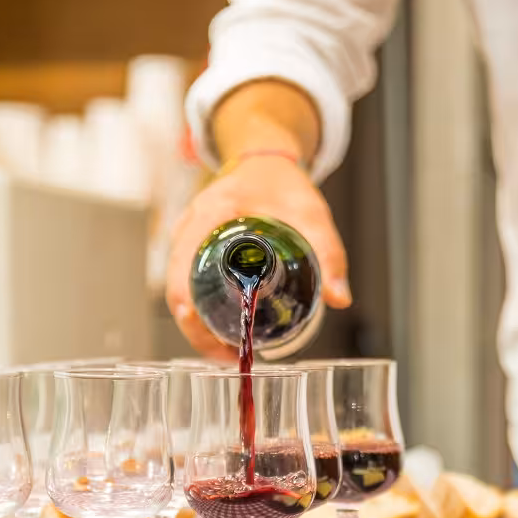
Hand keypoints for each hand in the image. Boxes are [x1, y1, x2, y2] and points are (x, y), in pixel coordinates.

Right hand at [165, 154, 350, 359]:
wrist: (265, 160)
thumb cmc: (284, 182)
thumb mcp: (312, 215)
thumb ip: (329, 254)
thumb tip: (339, 299)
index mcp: (212, 213)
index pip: (183, 268)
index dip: (190, 309)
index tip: (213, 340)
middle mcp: (192, 225)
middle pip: (177, 286)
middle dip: (196, 328)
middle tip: (227, 356)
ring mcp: (189, 235)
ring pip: (180, 287)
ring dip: (196, 322)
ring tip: (226, 351)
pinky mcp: (194, 245)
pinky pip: (186, 280)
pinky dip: (199, 306)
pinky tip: (221, 328)